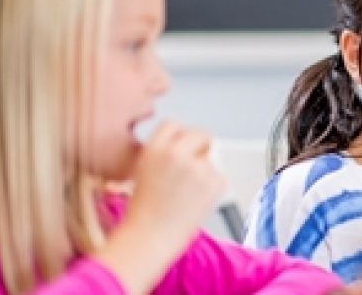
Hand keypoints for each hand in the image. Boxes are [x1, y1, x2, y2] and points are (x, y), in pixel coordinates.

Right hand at [124, 121, 225, 243]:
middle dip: (202, 145)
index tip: (184, 143)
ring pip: (211, 160)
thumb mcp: (142, 170)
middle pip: (200, 134)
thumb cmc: (144, 212)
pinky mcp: (214, 182)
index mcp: (155, 148)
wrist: (150, 236)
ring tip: (187, 194)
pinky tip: (195, 201)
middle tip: (197, 162)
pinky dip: (213, 188)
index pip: (174, 125)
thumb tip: (181, 146)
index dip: (180, 135)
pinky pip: (220, 177)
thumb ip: (162, 153)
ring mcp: (198, 167)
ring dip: (204, 172)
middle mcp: (177, 153)